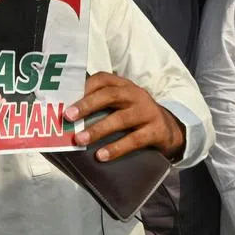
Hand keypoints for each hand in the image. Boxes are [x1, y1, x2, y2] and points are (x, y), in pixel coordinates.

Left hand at [66, 72, 185, 161]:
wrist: (168, 128)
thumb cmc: (133, 115)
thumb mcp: (120, 104)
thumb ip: (99, 104)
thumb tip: (66, 115)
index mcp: (123, 85)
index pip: (102, 79)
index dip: (84, 88)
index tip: (66, 99)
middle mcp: (135, 94)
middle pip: (110, 95)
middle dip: (87, 105)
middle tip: (68, 117)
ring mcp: (147, 112)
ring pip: (121, 119)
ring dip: (98, 129)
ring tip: (80, 139)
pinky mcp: (156, 131)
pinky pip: (135, 140)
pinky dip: (117, 148)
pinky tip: (102, 155)